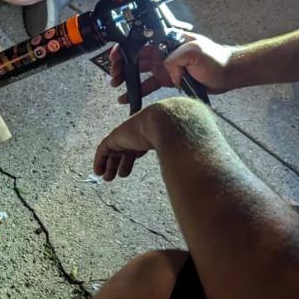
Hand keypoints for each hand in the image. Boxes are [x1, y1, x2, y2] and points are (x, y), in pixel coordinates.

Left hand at [94, 99, 217, 180]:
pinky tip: (98, 172)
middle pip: (123, 150)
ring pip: (113, 150)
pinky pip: (103, 149)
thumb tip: (201, 176)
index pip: (136, 148)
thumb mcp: (184, 150)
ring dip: (109, 164)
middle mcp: (136, 134)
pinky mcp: (116, 136)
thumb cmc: (181, 136)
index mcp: (149, 135)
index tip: (126, 172)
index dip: (131, 159)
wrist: (170, 121)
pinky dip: (99, 160)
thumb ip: (188, 160)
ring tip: (107, 178)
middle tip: (115, 176)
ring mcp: (126, 134)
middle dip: (118, 163)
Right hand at [108, 32, 235, 104]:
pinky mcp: (168, 79)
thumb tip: (165, 68)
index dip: (124, 48)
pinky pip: (148, 85)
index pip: (139, 41)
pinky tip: (127, 98)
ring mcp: (164, 66)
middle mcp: (162, 52)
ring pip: (138, 71)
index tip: (116, 57)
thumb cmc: (216, 58)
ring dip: (125, 78)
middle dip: (121, 65)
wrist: (228, 74)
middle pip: (134, 56)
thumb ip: (177, 57)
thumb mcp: (196, 51)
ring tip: (116, 86)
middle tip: (114, 76)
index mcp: (166, 41)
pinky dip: (136, 91)